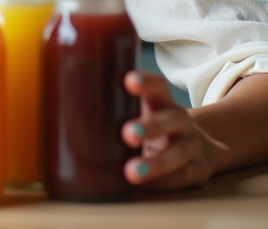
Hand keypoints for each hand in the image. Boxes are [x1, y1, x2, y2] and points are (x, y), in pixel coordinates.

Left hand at [120, 71, 231, 190]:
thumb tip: (69, 97)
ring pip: (180, 153)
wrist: (197, 148)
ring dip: (156, 163)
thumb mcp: (146, 113)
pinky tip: (146, 187)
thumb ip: (120, 108)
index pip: (158, 87)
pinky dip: (165, 183)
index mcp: (165, 104)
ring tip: (132, 172)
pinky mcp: (199, 171)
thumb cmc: (156, 129)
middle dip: (150, 127)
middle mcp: (182, 123)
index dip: (145, 83)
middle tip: (127, 133)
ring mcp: (193, 147)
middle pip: (173, 119)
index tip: (129, 80)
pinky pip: (184, 177)